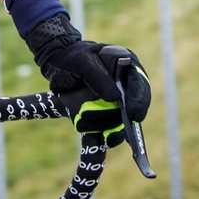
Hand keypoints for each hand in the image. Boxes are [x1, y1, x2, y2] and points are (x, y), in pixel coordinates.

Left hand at [24, 14, 150, 146]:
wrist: (58, 63)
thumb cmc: (73, 57)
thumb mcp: (82, 62)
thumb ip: (97, 77)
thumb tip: (115, 98)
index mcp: (127, 67)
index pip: (140, 85)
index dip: (139, 102)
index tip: (133, 116)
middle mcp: (126, 87)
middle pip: (132, 108)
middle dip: (118, 119)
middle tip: (104, 125)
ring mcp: (117, 103)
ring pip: (119, 121)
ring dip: (103, 126)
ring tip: (81, 121)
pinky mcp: (105, 115)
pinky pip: (107, 129)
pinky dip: (102, 136)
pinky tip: (99, 140)